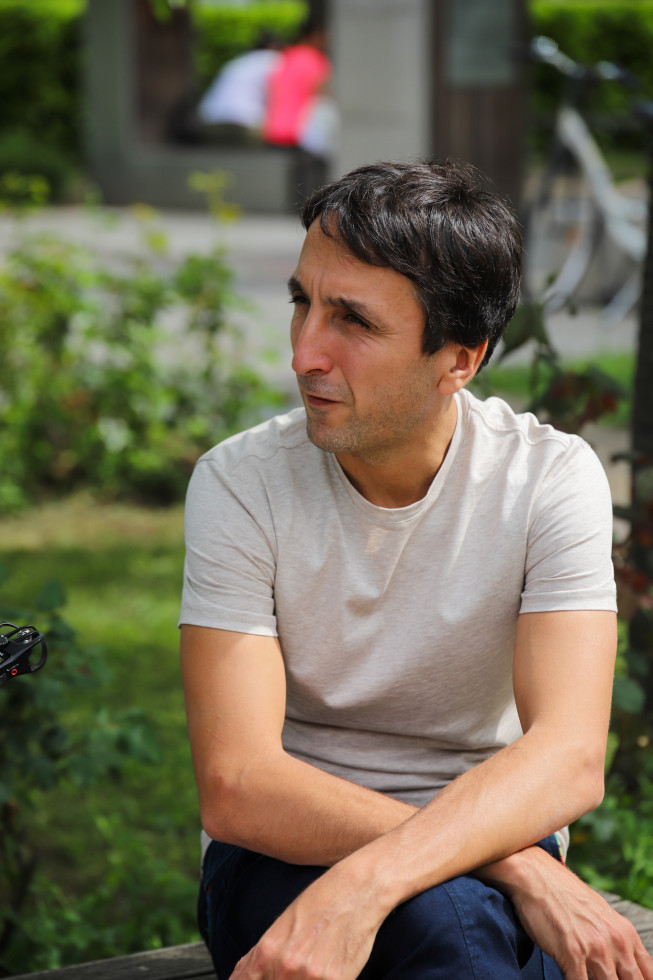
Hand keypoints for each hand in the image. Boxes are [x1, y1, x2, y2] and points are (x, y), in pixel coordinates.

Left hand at [228, 864, 384, 979]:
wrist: (359, 890)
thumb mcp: (282, 923)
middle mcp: (286, 966)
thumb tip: (240, 976)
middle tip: (292, 969)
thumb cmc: (321, 901)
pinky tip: (324, 972)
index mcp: (268, 950)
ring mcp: (311, 976)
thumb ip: (257, 955)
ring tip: (310, 967)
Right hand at [507, 850, 652, 979]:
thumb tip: (620, 964)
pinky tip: (570, 978)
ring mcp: (595, 949)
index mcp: (625, 933)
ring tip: (588, 978)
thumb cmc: (563, 894)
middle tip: (606, 979)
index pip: (647, 973)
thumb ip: (614, 940)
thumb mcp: (600, 914)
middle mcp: (615, 942)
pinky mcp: (572, 954)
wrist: (535, 876)